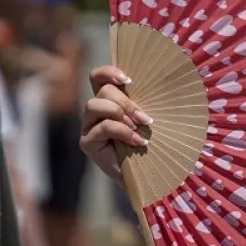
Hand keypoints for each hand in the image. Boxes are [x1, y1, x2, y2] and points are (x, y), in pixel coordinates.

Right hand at [80, 65, 152, 184]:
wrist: (147, 173)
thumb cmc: (152, 142)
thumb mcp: (147, 116)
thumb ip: (144, 99)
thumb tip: (158, 80)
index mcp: (109, 99)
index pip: (97, 77)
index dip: (108, 72)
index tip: (129, 80)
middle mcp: (95, 111)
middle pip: (102, 91)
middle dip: (125, 101)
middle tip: (144, 117)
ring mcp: (89, 126)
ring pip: (93, 105)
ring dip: (119, 113)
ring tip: (137, 126)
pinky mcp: (87, 142)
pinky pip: (102, 127)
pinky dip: (122, 132)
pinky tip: (138, 141)